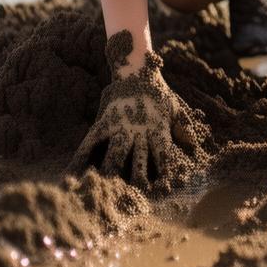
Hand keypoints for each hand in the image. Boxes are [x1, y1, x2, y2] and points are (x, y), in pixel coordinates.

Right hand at [69, 50, 198, 187]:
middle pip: (138, 160)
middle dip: (137, 179)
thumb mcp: (174, 107)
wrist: (136, 69)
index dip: (162, 173)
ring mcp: (120, 126)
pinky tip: (74, 172)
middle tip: (135, 197)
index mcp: (157, 129)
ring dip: (113, 172)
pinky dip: (82, 157)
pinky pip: (91, 141)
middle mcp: (139, 131)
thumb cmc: (158, 91)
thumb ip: (182, 126)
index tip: (163, 189)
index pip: (162, 156)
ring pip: (116, 154)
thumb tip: (192, 144)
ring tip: (107, 190)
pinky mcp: (104, 121)